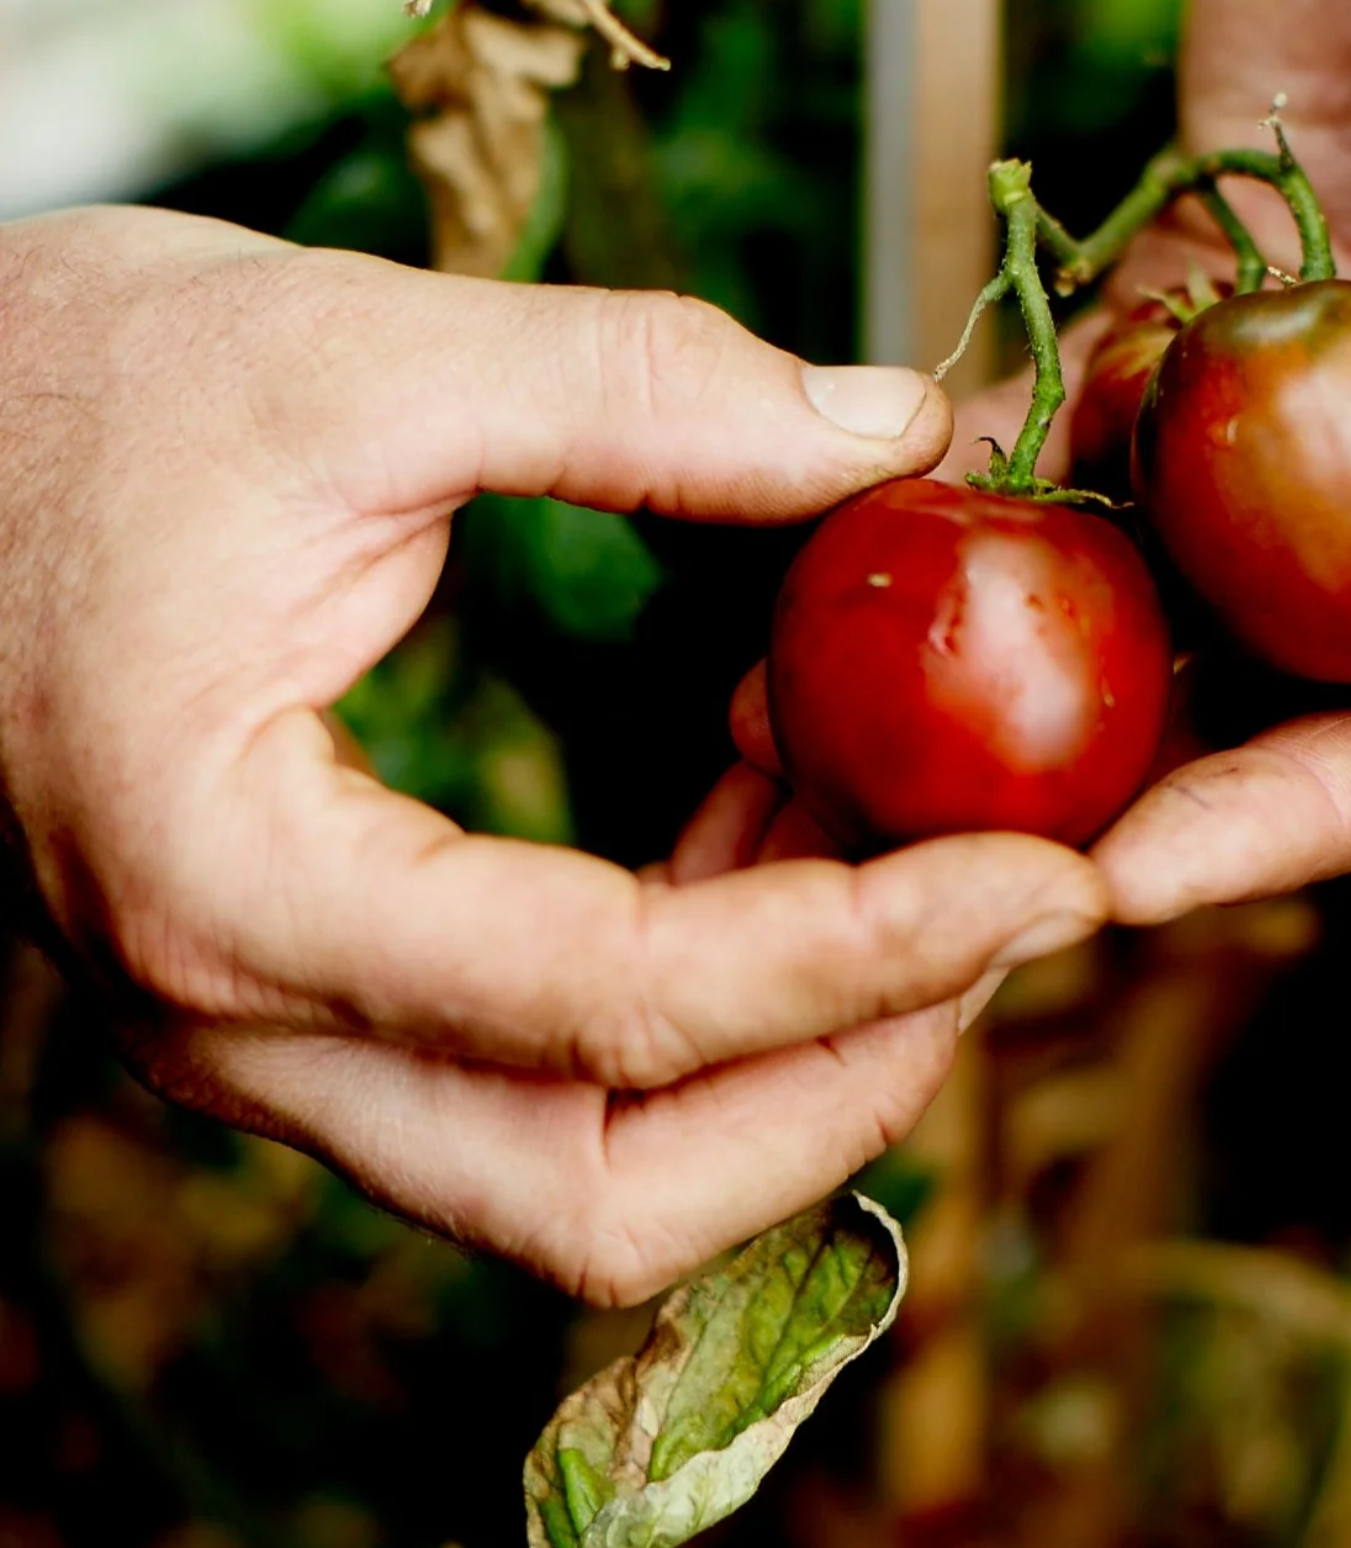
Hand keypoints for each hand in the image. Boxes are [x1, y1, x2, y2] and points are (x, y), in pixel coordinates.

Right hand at [0, 206, 1105, 1302]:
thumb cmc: (77, 384)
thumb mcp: (360, 352)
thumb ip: (641, 391)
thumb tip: (897, 434)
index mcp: (237, 881)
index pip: (618, 1011)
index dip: (869, 954)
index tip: (1056, 876)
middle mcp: (246, 1017)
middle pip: (607, 1195)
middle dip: (850, 1075)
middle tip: (1010, 904)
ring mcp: (276, 1023)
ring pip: (585, 1168)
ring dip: (789, 1032)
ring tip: (911, 815)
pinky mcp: (323, 975)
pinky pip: (555, 1061)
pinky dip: (710, 970)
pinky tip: (781, 788)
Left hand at [957, 0, 1350, 919]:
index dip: (1299, 826)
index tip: (1132, 883)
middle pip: (1275, 705)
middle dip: (1132, 794)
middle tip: (960, 868)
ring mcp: (1295, 421)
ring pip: (1161, 601)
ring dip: (1032, 678)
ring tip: (869, 748)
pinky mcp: (1182, 317)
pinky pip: (1080, 438)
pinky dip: (991, 500)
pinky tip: (869, 555)